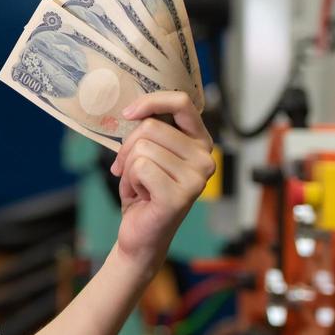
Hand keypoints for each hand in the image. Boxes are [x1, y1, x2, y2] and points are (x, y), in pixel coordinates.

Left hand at [108, 91, 214, 276]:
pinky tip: (141, 195)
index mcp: (200, 143)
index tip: (128, 113)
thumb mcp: (147, 152)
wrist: (141, 234)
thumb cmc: (143, 191)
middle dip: (128, 147)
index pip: (182, 102)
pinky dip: (130, 181)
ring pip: (142, 148)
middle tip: (131, 170)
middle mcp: (206, 158)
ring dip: (129, 167)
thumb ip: (149, 130)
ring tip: (139, 185)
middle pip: (150, 127)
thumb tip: (133, 109)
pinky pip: (140, 167)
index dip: (151, 101)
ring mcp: (197, 178)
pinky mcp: (180, 196)